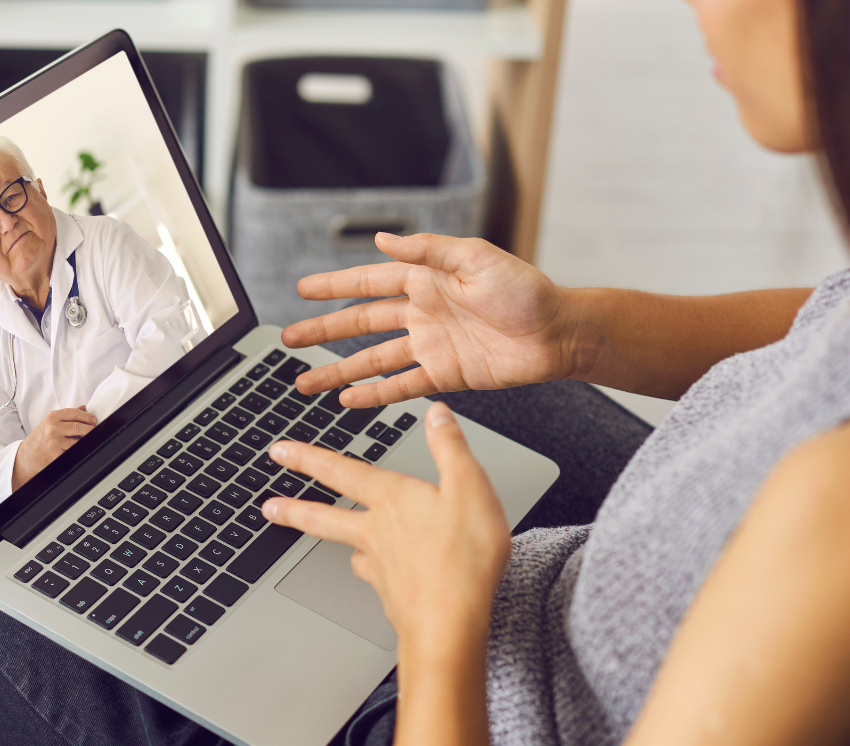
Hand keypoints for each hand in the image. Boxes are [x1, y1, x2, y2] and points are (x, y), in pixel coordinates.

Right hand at [12, 405, 96, 489]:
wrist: (26, 456)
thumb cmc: (40, 438)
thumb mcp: (50, 423)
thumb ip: (67, 415)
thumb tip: (84, 408)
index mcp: (52, 418)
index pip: (75, 413)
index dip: (87, 417)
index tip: (93, 420)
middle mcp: (52, 428)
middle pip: (79, 427)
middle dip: (90, 429)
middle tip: (94, 429)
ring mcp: (54, 442)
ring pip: (78, 440)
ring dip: (85, 440)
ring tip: (84, 439)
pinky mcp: (57, 455)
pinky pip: (73, 451)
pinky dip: (78, 449)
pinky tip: (77, 448)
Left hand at [260, 402, 509, 655]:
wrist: (450, 624)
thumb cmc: (462, 558)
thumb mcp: (468, 487)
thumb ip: (449, 447)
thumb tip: (436, 413)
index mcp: (391, 500)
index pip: (340, 471)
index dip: (307, 458)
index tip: (280, 452)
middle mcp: (377, 532)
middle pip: (324, 517)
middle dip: (294, 508)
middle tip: (268, 506)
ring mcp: (380, 567)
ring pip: (346, 547)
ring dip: (329, 540)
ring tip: (317, 537)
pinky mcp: (391, 595)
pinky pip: (372, 576)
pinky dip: (369, 570)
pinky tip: (373, 571)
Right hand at [281, 233, 574, 408]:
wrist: (559, 334)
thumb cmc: (527, 290)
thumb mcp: (477, 257)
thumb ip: (428, 250)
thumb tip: (384, 239)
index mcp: (426, 280)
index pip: (368, 282)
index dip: (333, 286)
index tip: (302, 290)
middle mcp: (422, 314)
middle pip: (360, 324)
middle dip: (323, 332)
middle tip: (289, 339)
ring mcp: (431, 347)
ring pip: (372, 361)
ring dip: (339, 371)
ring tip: (307, 382)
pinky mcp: (445, 376)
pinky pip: (401, 386)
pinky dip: (374, 395)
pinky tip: (349, 401)